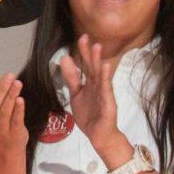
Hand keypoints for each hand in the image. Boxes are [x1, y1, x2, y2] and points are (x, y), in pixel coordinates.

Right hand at [0, 72, 27, 151]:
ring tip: (17, 82)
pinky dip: (18, 110)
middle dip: (1, 89)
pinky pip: (15, 121)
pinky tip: (21, 99)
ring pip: (4, 112)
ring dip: (11, 96)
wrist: (5, 150)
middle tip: (10, 75)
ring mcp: (2, 129)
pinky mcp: (15, 134)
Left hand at [59, 35, 128, 164]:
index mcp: (89, 83)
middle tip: (86, 37)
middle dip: (89, 52)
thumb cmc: (90, 115)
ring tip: (97, 47)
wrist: (100, 136)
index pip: (85, 65)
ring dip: (98, 61)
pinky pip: (106, 89)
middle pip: (92, 67)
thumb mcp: (76, 94)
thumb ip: (71, 78)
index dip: (83, 52)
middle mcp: (97, 85)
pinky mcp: (108, 103)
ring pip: (100, 75)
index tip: (81, 37)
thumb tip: (64, 59)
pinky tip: (105, 67)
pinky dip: (105, 78)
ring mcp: (104, 93)